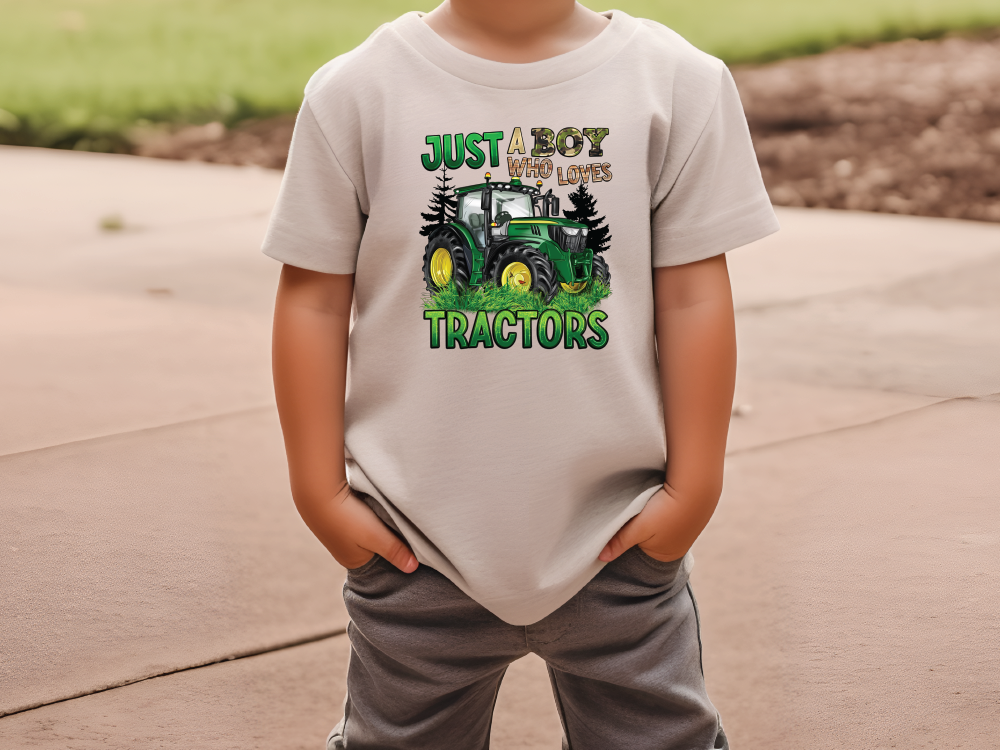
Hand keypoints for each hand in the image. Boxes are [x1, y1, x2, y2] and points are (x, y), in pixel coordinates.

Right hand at [299, 484, 418, 572]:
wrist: (317, 492)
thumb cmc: (347, 518)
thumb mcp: (376, 536)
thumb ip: (396, 551)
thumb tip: (413, 569)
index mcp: (354, 562)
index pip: (383, 563)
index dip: (396, 553)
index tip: (410, 541)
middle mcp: (346, 551)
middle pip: (376, 547)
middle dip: (387, 538)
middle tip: (401, 525)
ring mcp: (341, 534)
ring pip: (369, 532)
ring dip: (378, 524)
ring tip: (386, 514)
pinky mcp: (339, 517)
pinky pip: (360, 519)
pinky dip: (368, 514)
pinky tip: (372, 506)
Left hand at [598, 485, 705, 562]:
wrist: (696, 486)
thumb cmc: (666, 510)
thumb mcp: (639, 528)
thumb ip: (619, 542)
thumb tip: (600, 558)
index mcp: (664, 556)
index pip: (638, 552)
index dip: (628, 541)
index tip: (619, 528)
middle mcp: (676, 547)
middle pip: (648, 541)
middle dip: (638, 530)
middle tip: (630, 516)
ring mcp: (684, 531)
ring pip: (657, 528)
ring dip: (649, 519)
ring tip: (643, 508)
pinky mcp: (687, 514)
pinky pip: (668, 516)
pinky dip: (660, 511)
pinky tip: (656, 502)